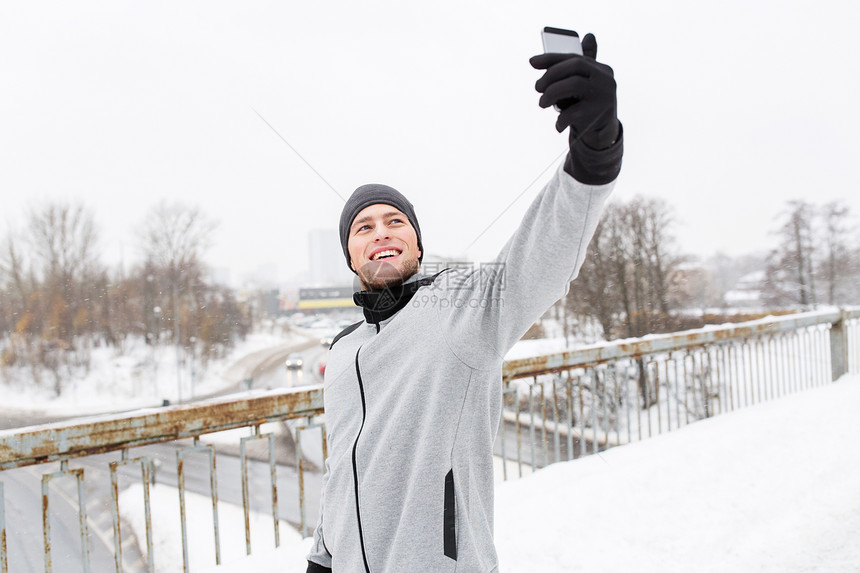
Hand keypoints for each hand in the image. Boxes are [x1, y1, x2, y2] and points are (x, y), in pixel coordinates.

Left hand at [530, 33, 619, 149]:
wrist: (603, 135)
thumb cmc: (585, 107)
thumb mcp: (579, 88)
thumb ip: (565, 72)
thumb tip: (536, 58)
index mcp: (601, 69)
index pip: (575, 57)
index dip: (551, 58)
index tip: (532, 62)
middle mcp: (606, 79)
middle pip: (575, 66)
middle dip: (551, 75)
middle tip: (538, 88)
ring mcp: (605, 96)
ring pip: (574, 84)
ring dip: (551, 93)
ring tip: (542, 103)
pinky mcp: (599, 114)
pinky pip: (574, 112)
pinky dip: (561, 118)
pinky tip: (559, 124)